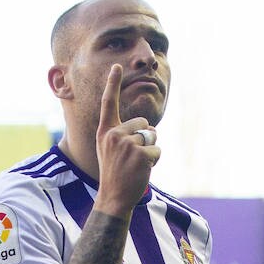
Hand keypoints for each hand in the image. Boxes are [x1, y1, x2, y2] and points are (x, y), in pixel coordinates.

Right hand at [95, 64, 160, 217]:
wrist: (113, 197)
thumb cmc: (115, 174)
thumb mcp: (111, 150)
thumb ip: (124, 135)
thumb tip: (150, 130)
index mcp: (105, 132)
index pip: (108, 103)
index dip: (113, 83)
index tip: (117, 66)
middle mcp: (114, 134)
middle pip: (143, 124)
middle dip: (144, 140)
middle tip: (131, 159)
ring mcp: (127, 144)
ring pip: (152, 137)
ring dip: (150, 151)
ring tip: (135, 165)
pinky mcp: (140, 154)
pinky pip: (157, 151)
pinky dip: (154, 161)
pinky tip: (142, 170)